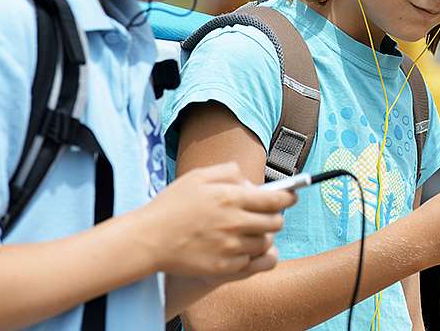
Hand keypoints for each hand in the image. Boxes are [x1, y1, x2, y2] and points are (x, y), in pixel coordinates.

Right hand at [136, 162, 295, 277]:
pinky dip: (249, 254)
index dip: (288, 198)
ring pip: (265, 243)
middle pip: (275, 223)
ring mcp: (231, 248)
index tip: (291, 197)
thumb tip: (251, 181)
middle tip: (263, 215)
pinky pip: (252, 262)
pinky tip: (236, 247)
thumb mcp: (198, 176)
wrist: (148, 239)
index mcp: (231, 198)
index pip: (276, 199)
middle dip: (274, 216)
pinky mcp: (224, 268)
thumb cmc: (172, 205)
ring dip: (261, 236)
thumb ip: (229, 172)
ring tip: (245, 231)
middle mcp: (235, 223)